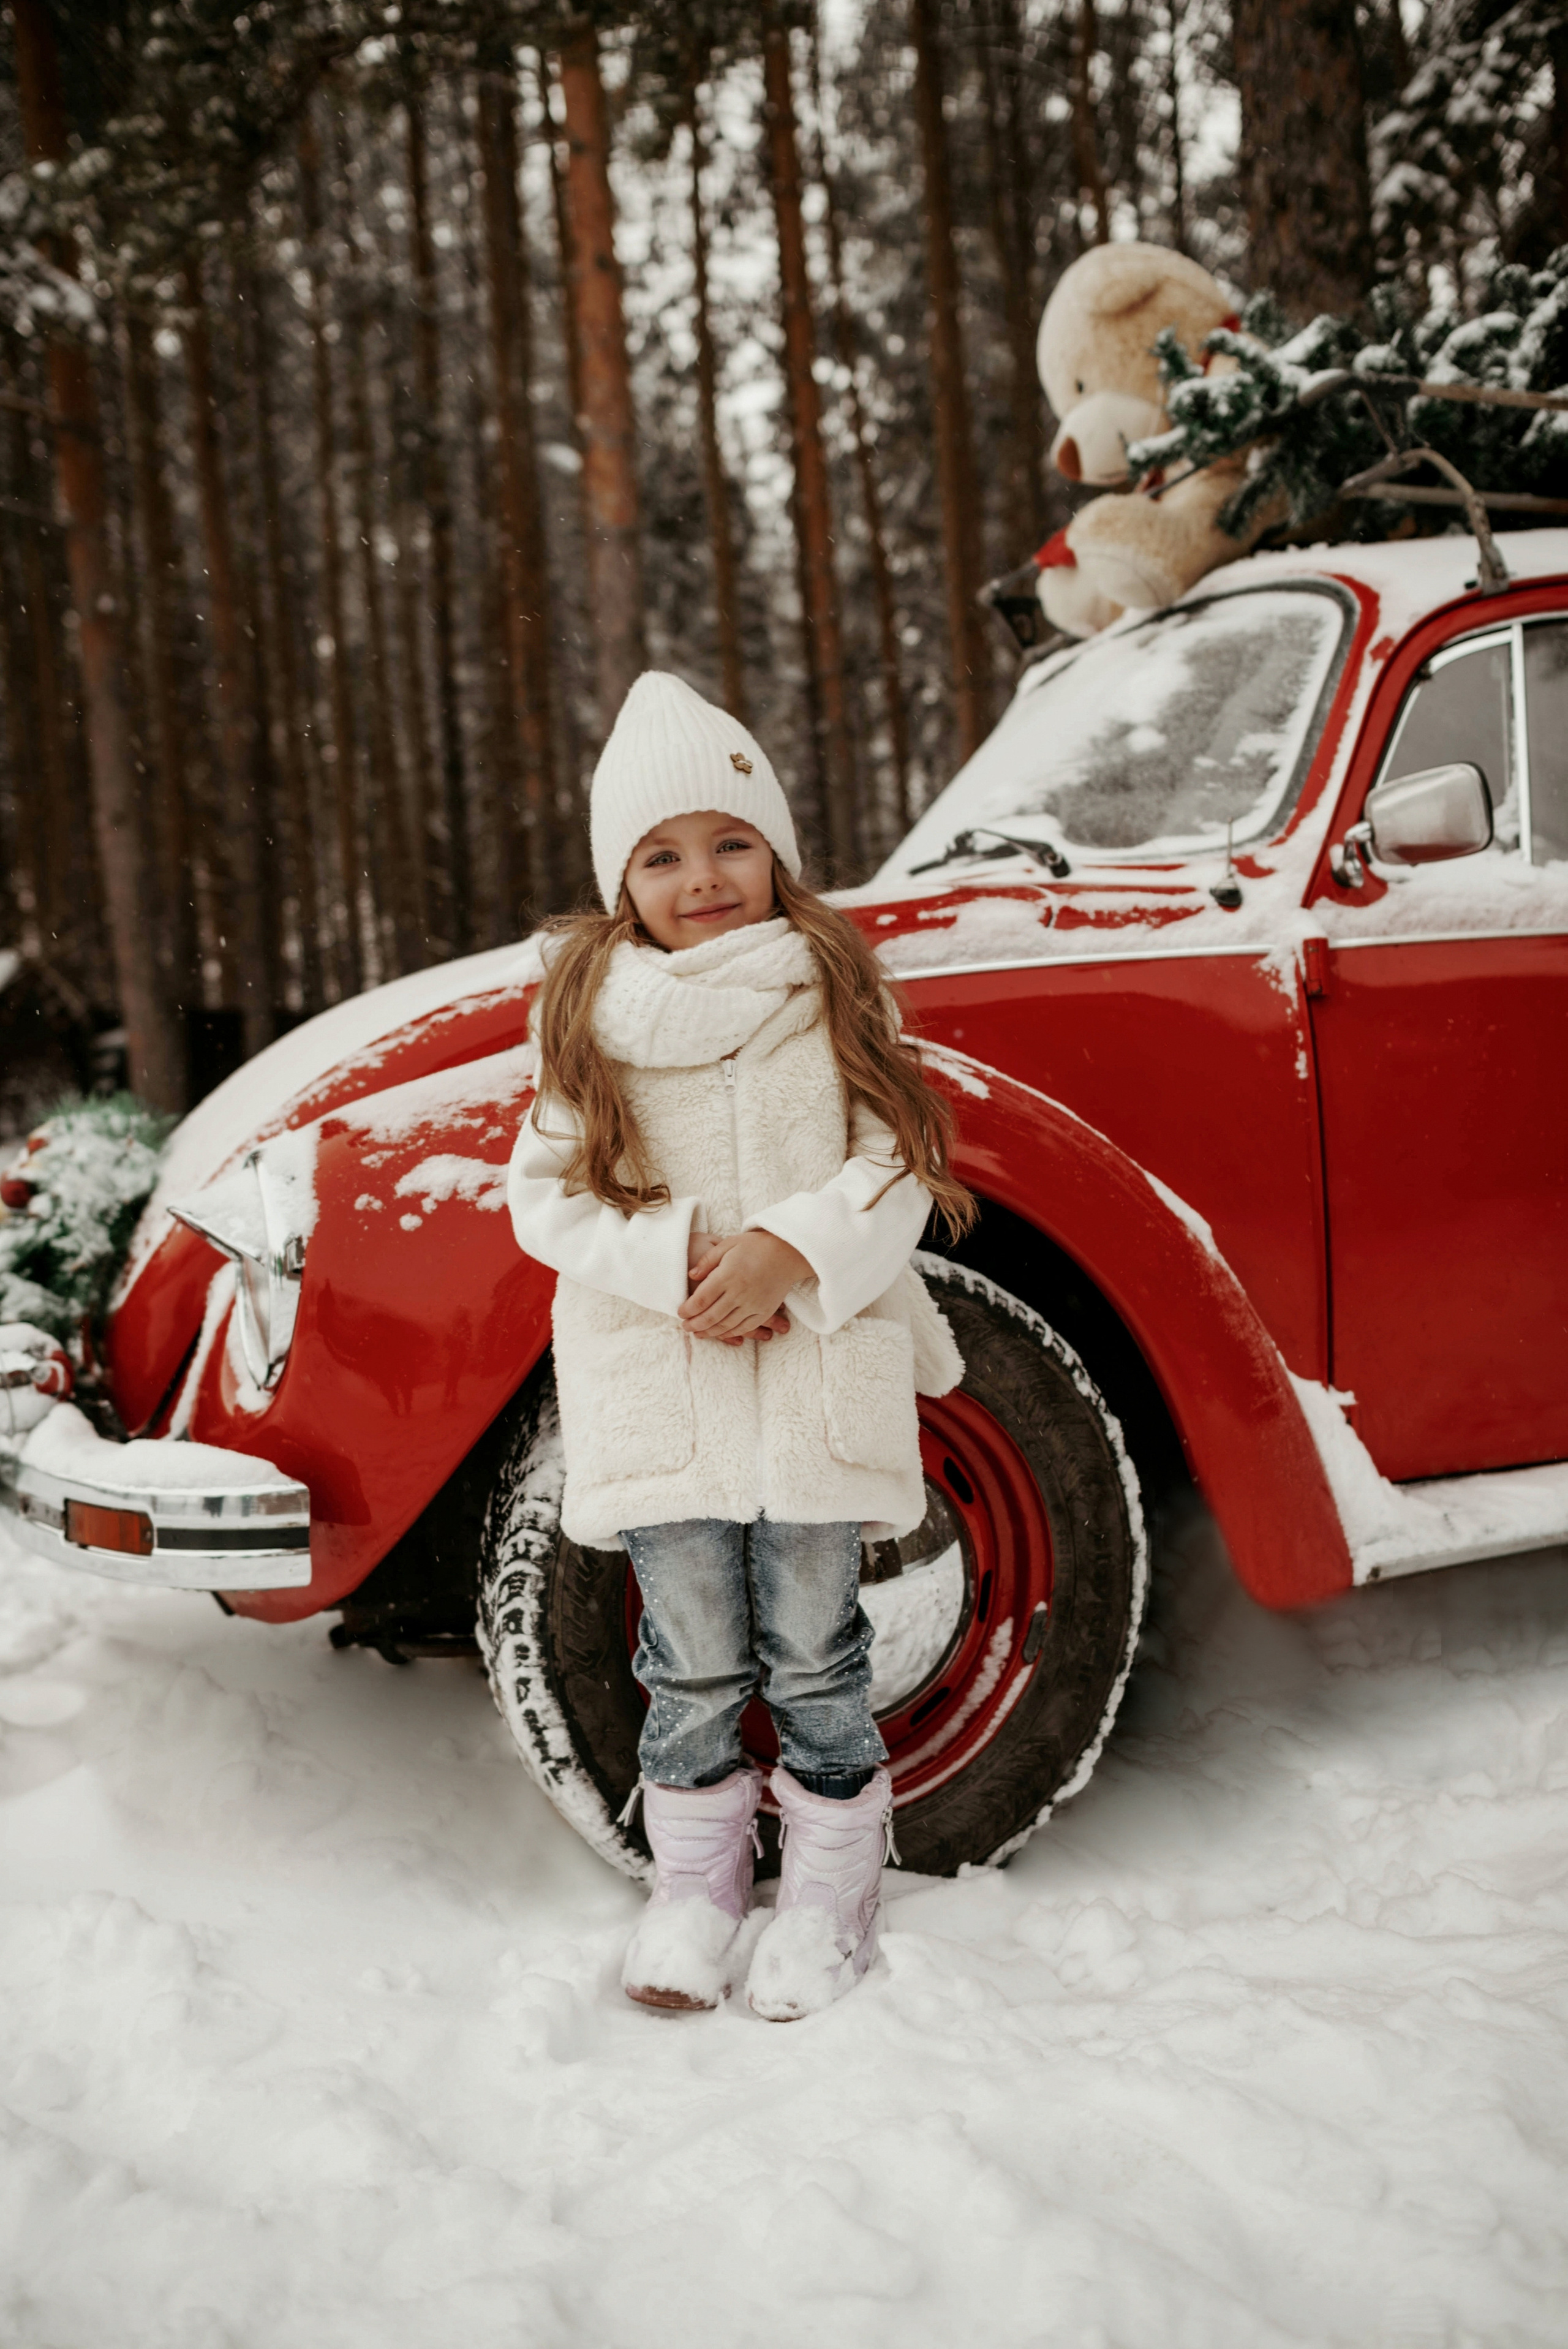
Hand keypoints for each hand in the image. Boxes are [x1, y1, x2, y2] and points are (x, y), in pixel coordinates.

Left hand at [679, 1229, 811, 1340]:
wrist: (788, 1252)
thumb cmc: (755, 1245)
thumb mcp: (728, 1244)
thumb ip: (707, 1260)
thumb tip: (691, 1275)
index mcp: (728, 1275)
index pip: (701, 1299)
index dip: (687, 1309)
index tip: (680, 1313)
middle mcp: (740, 1292)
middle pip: (711, 1315)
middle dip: (694, 1324)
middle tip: (685, 1327)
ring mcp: (753, 1304)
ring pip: (726, 1325)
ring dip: (710, 1332)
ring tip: (698, 1333)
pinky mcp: (764, 1310)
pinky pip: (745, 1327)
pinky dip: (730, 1333)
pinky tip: (720, 1333)